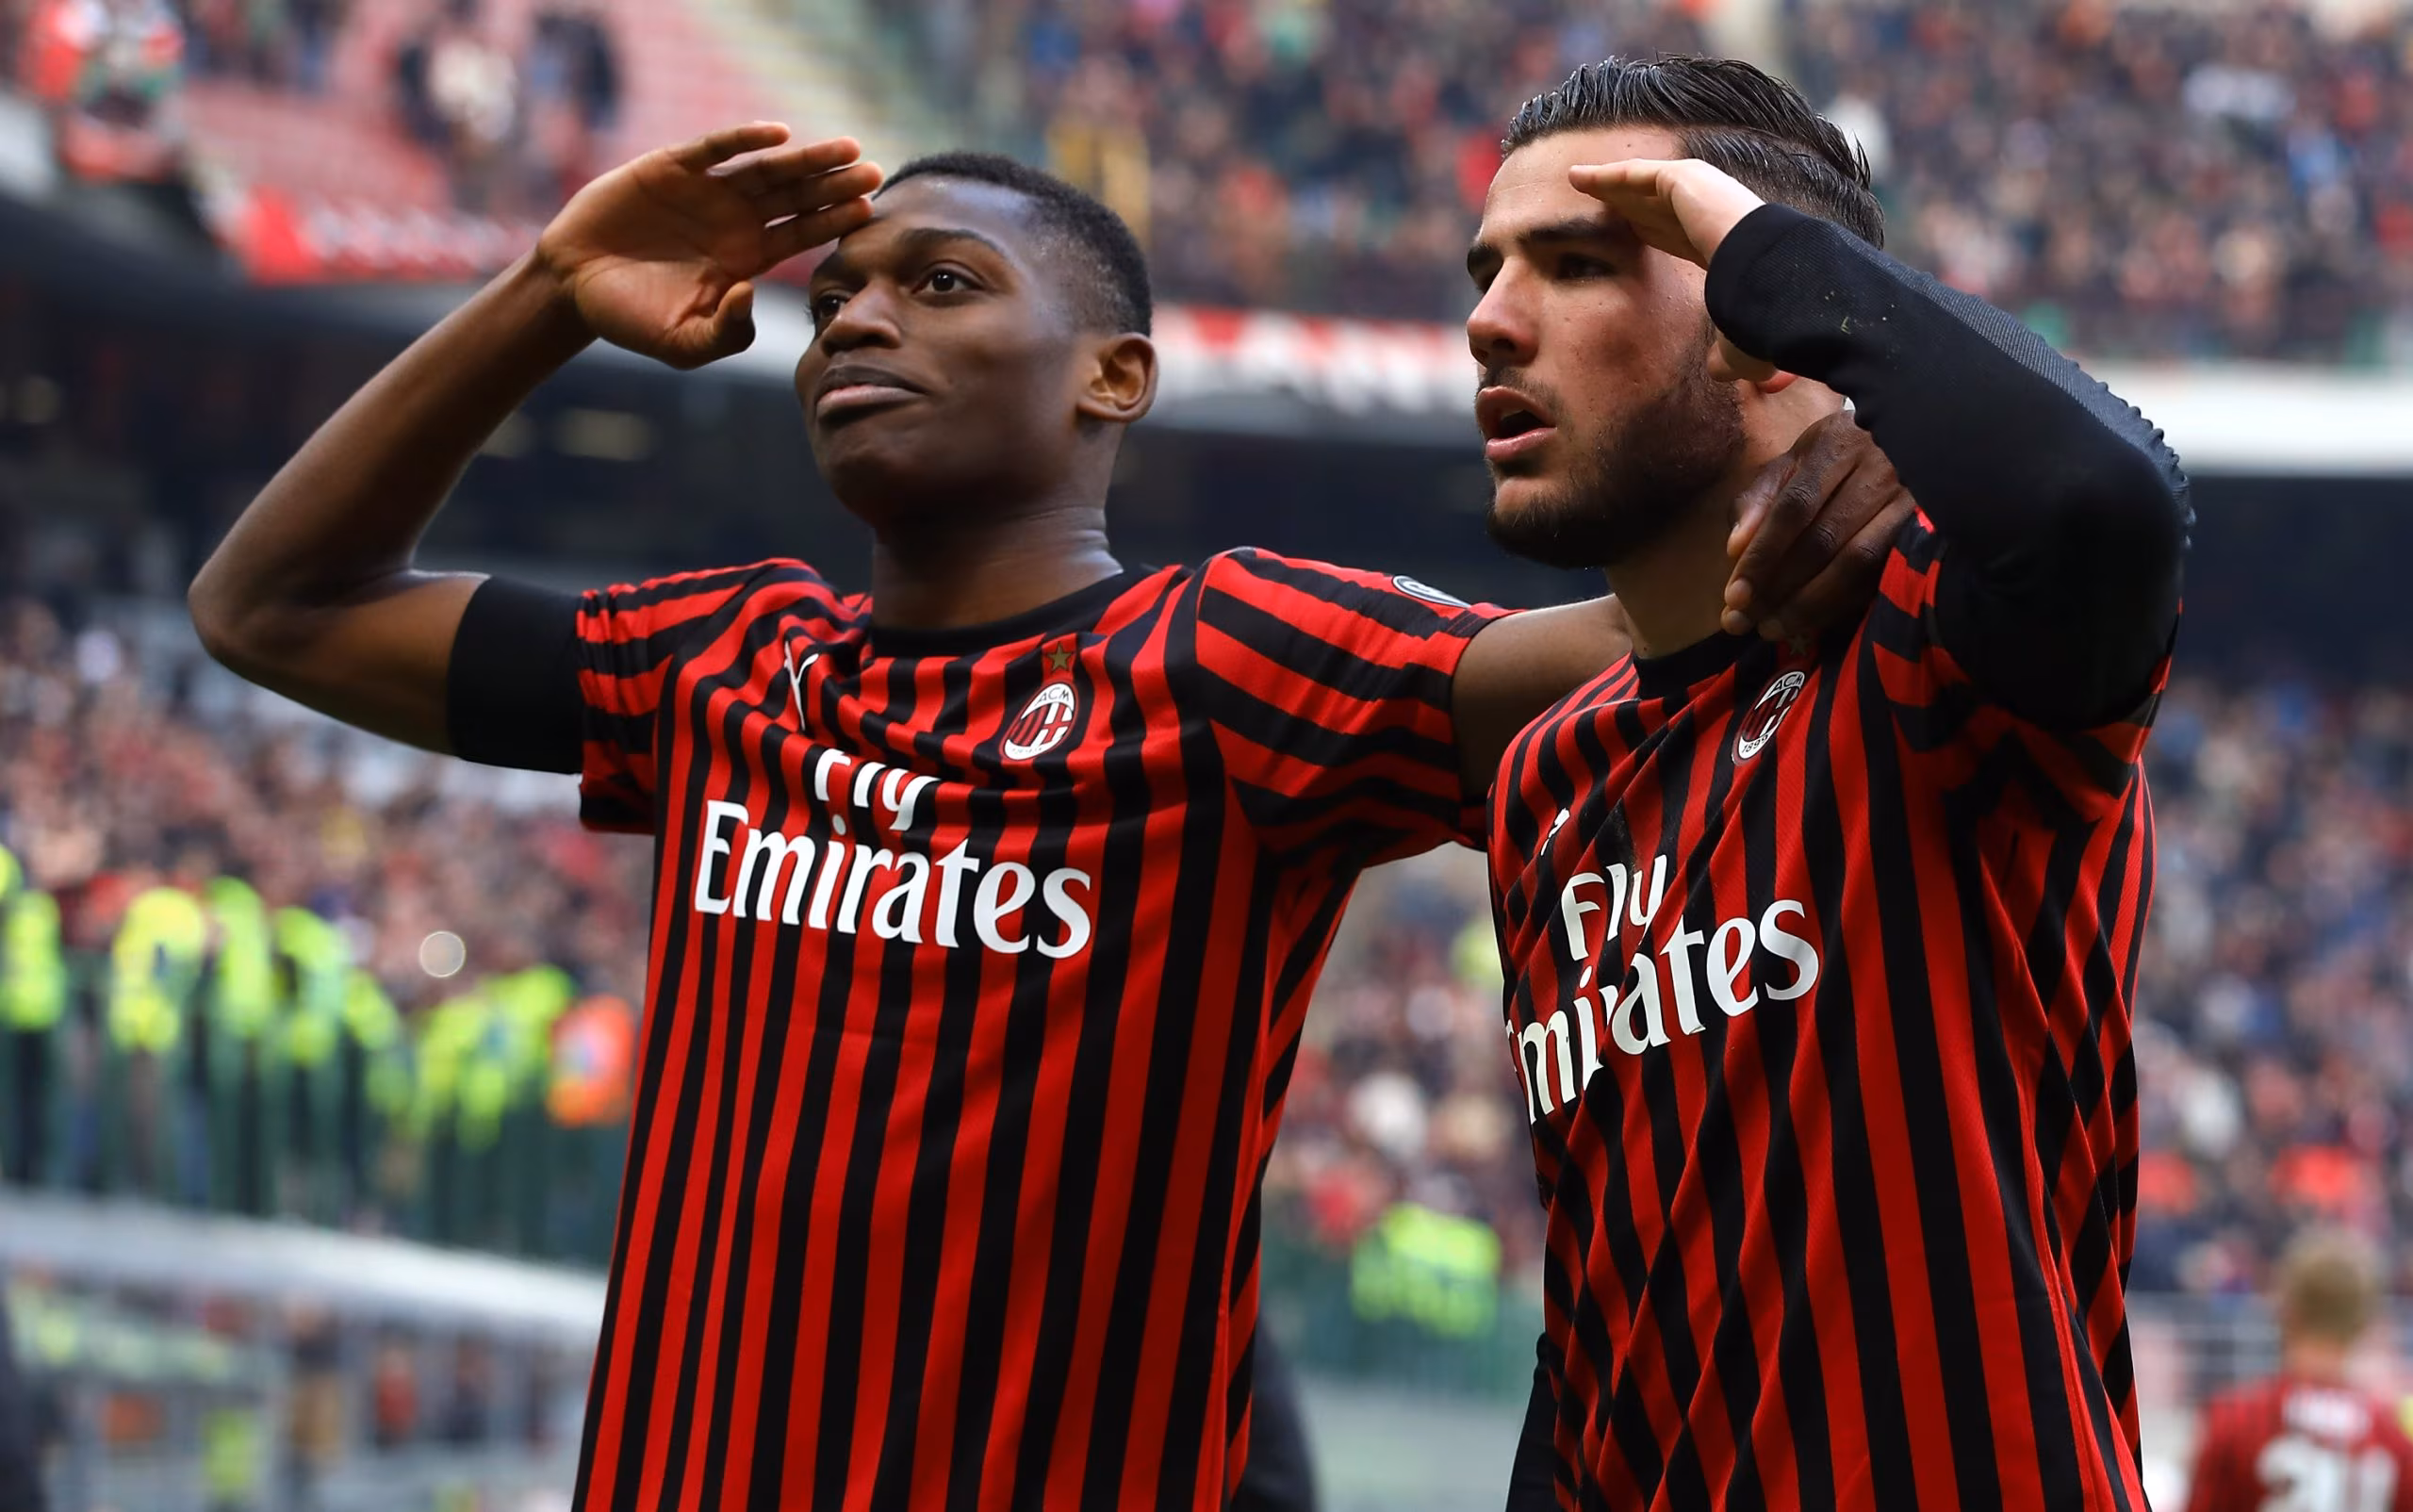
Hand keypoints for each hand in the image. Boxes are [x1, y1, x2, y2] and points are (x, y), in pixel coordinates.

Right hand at [534, 124, 882, 369]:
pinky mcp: (672, 168)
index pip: (801, 234)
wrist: (574, 287)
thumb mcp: (684, 343)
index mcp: (747, 258)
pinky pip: (715, 149)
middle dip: (835, 183)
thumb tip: (753, 294)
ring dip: (807, 158)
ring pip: (767, 169)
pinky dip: (744, 140)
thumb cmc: (633, 320)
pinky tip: (778, 135)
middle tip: (875, 170)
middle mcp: (735, 220)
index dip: (834, 221)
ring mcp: (706, 191)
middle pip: (797, 197)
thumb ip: (726, 332)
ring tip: (846, 148)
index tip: (868, 210)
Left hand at [1569, 158, 1773, 381]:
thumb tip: (1719, 373)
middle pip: (1655, 207)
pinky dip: (1607, 176)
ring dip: (1610, 184)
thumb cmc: (1762, 310)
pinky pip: (1637, 175)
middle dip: (1626, 204)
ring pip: (1642, 187)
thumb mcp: (1740, 341)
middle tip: (1594, 201)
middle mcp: (1710, 212)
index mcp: (1720, 243)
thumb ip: (1726, 355)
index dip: (1651, 233)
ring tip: (1578, 180)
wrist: (1771, 277)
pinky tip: (1581, 177)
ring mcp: (1699, 191)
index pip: (1679, 235)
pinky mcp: (1686, 179)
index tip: (1628, 234)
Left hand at [1721, 411, 1912, 642]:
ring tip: (1773, 628)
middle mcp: (1880, 468)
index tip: (1734, 595)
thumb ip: (1758, 499)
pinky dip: (1843, 602)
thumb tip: (1735, 548)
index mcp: (1837, 444)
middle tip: (1743, 621)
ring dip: (1810, 604)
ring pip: (1857, 563)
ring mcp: (1911, 500)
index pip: (1793, 507)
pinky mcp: (1928, 530)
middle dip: (1779, 587)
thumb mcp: (1792, 463)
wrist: (1912, 440)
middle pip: (1823, 540)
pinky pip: (1881, 574)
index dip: (1763, 554)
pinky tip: (1813, 620)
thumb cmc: (1836, 457)